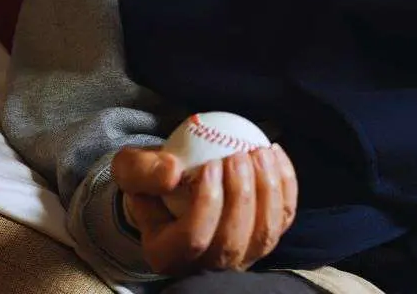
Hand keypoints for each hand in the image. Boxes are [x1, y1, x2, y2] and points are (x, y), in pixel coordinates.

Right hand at [111, 144, 296, 275]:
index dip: (208, 203)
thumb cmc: (150, 178)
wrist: (171, 185)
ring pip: (264, 234)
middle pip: (233, 241)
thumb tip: (173, 173)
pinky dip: (286, 184)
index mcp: (168, 254)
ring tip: (259, 152)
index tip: (211, 165)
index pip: (194, 238)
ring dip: (268, 190)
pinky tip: (273, 152)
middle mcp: (206, 265)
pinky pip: (284, 217)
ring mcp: (239, 255)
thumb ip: (142, 171)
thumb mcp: (130, 169)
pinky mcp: (263, 237)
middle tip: (238, 155)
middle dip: (242, 195)